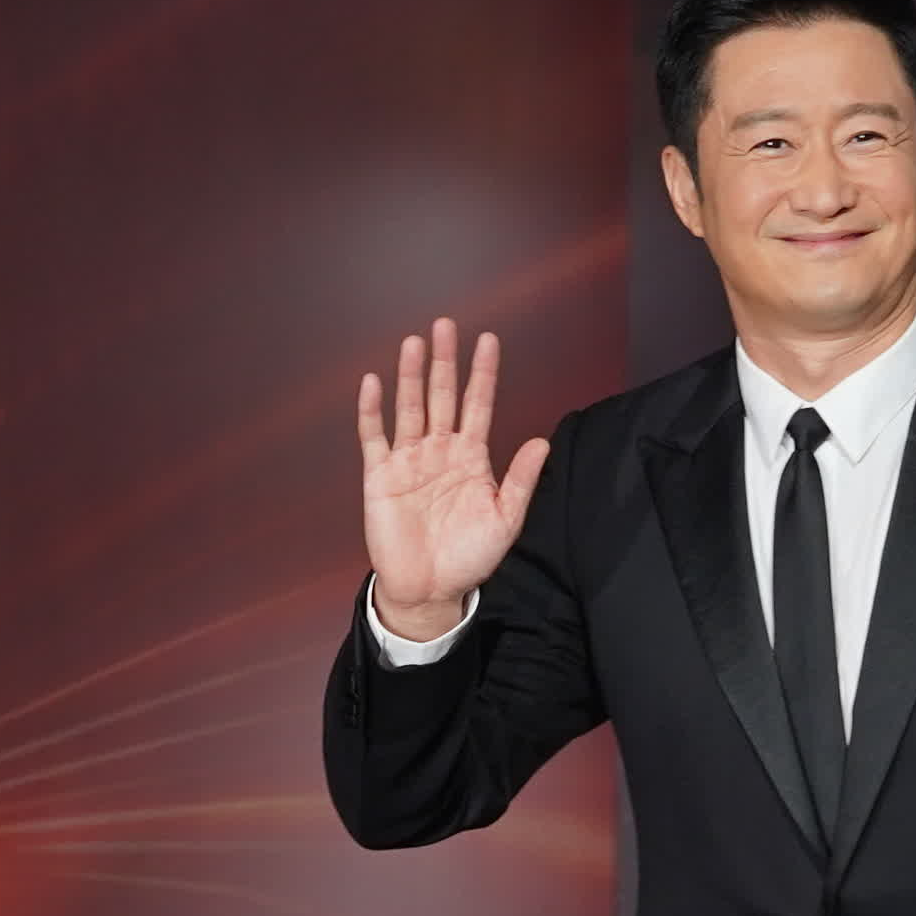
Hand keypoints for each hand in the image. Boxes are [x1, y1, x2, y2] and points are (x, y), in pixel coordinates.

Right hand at [358, 319, 547, 639]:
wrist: (430, 590)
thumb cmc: (470, 556)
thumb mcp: (505, 519)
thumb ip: (520, 480)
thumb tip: (543, 441)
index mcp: (471, 457)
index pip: (478, 404)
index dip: (483, 373)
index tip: (488, 339)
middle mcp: (439, 450)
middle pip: (443, 396)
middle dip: (445, 361)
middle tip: (445, 325)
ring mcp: (408, 460)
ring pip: (410, 408)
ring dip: (412, 376)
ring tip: (414, 343)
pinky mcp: (380, 476)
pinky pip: (374, 436)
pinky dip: (372, 410)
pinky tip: (373, 382)